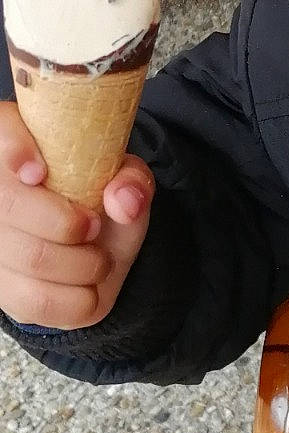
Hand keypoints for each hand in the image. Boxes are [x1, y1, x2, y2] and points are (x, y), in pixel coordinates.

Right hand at [0, 102, 153, 328]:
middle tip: (93, 225)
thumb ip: (131, 179)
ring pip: (31, 258)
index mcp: (16, 142)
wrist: (90, 252)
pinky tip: (85, 286)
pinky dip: (77, 300)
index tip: (38, 172)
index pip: (2, 130)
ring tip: (97, 257)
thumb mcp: (123, 181)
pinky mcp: (0, 288)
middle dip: (67, 223)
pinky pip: (37, 301)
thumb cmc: (98, 203)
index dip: (13, 149)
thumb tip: (123, 199)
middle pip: (10, 206)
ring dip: (83, 264)